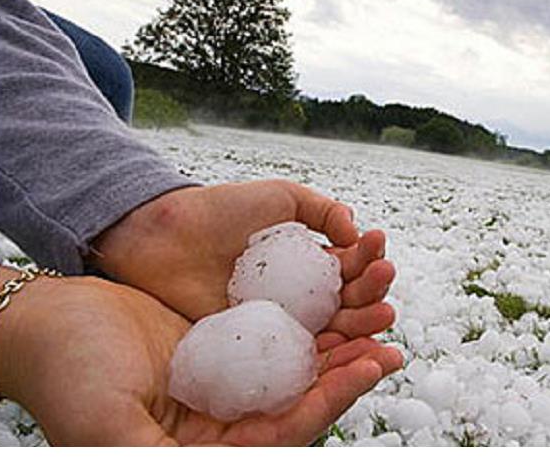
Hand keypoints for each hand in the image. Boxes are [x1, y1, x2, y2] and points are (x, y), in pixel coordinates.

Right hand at [0, 268, 402, 445]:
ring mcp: (226, 376)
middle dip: (350, 368)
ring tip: (376, 306)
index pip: (287, 429)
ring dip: (338, 338)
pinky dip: (307, 314)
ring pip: (297, 362)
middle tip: (390, 339)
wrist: (47, 321)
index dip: (332, 401)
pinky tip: (332, 291)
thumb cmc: (66, 372)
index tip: (370, 364)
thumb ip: (153, 453)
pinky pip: (276, 332)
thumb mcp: (108, 423)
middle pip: (303, 396)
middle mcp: (224, 415)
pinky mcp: (223, 341)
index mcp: (206, 446)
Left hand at [90, 181, 395, 335]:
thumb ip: (323, 210)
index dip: (369, 257)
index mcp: (309, 261)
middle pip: (350, 299)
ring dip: (365, 322)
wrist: (166, 237)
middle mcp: (301, 295)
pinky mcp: (261, 344)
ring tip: (383, 312)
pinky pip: (300, 353)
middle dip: (374, 290)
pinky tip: (349, 345)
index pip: (351, 265)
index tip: (377, 246)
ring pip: (334, 328)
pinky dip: (330, 352)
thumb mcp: (281, 197)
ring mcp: (283, 321)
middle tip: (383, 278)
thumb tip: (356, 231)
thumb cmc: (221, 211)